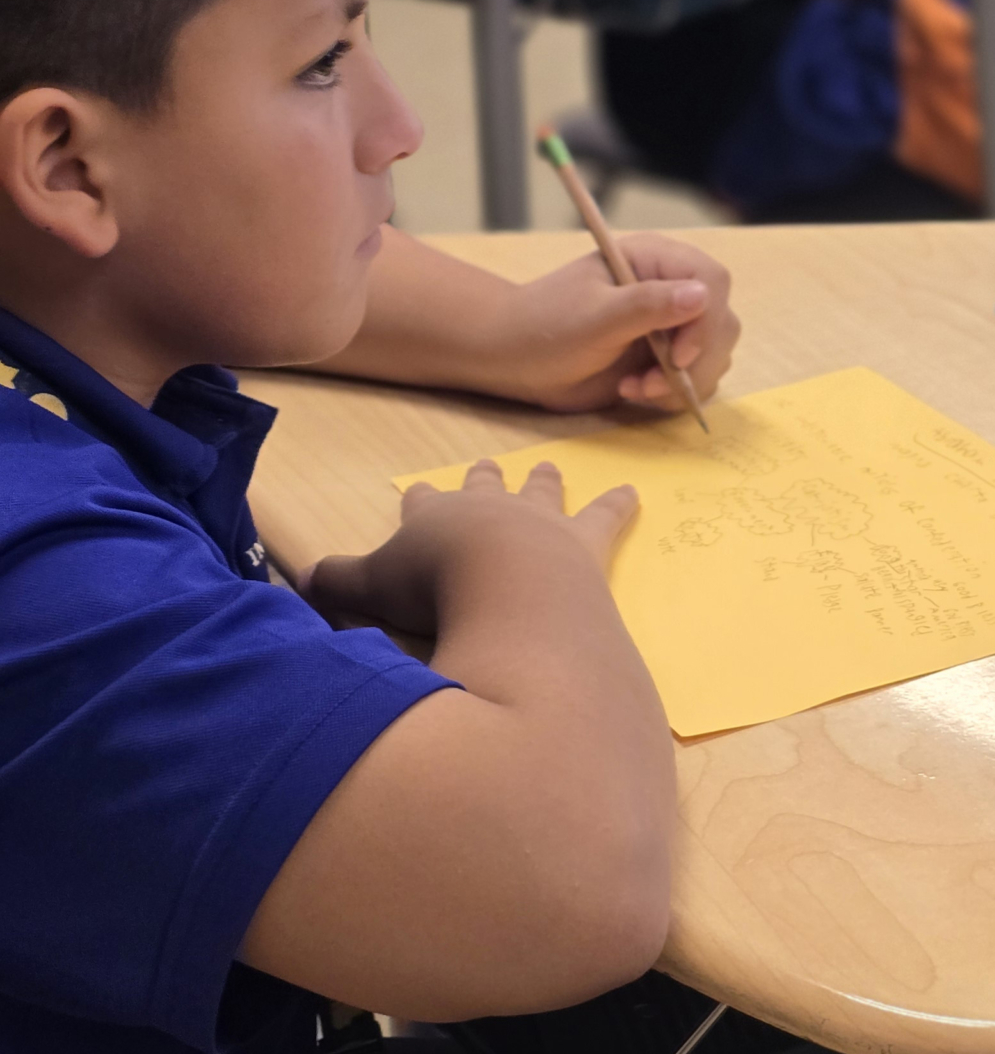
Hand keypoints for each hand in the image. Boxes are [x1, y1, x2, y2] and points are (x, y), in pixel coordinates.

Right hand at [304, 458, 636, 638]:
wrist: (508, 589)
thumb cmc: (434, 590)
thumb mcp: (370, 587)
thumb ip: (337, 582)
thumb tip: (300, 579)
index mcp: (437, 519)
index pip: (424, 504)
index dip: (421, 500)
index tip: (418, 489)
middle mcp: (490, 511)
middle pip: (485, 488)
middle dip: (485, 478)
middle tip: (487, 463)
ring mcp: (541, 524)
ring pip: (542, 492)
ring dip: (544, 481)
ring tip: (550, 466)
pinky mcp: (586, 544)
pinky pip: (606, 516)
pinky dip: (619, 504)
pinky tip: (634, 492)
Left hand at [492, 236, 740, 412]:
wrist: (517, 359)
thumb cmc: (546, 326)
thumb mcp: (594, 316)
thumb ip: (647, 305)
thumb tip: (701, 295)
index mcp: (653, 261)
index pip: (711, 281)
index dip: (705, 321)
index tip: (677, 356)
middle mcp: (670, 289)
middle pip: (721, 322)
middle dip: (696, 361)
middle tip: (651, 382)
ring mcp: (670, 326)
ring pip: (715, 354)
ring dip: (684, 382)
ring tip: (637, 387)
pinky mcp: (665, 358)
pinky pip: (697, 378)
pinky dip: (674, 394)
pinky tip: (635, 391)